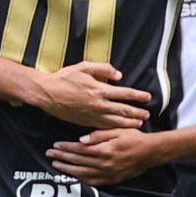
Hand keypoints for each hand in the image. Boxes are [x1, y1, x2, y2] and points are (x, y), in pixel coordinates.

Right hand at [31, 60, 151, 130]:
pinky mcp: (86, 122)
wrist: (47, 93)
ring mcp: (93, 115)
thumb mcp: (84, 67)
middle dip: (138, 112)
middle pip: (124, 110)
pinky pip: (104, 127)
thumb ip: (103, 69)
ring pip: (116, 121)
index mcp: (100, 90)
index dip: (139, 96)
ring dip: (129, 122)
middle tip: (148, 113)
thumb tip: (119, 75)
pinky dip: (115, 128)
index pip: (125, 93)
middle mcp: (99, 104)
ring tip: (139, 123)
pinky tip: (121, 129)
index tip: (148, 97)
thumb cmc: (64, 78)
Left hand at [45, 128, 161, 186]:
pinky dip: (80, 179)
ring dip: (67, 169)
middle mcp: (104, 164)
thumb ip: (99, 134)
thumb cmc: (134, 138)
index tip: (55, 145)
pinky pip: (92, 182)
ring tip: (56, 164)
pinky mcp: (111, 180)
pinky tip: (72, 175)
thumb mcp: (117, 130)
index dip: (66, 147)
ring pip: (82, 173)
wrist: (150, 153)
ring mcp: (107, 174)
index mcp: (104, 150)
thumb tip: (81, 139)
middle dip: (62, 157)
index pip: (79, 149)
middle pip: (78, 161)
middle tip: (49, 153)